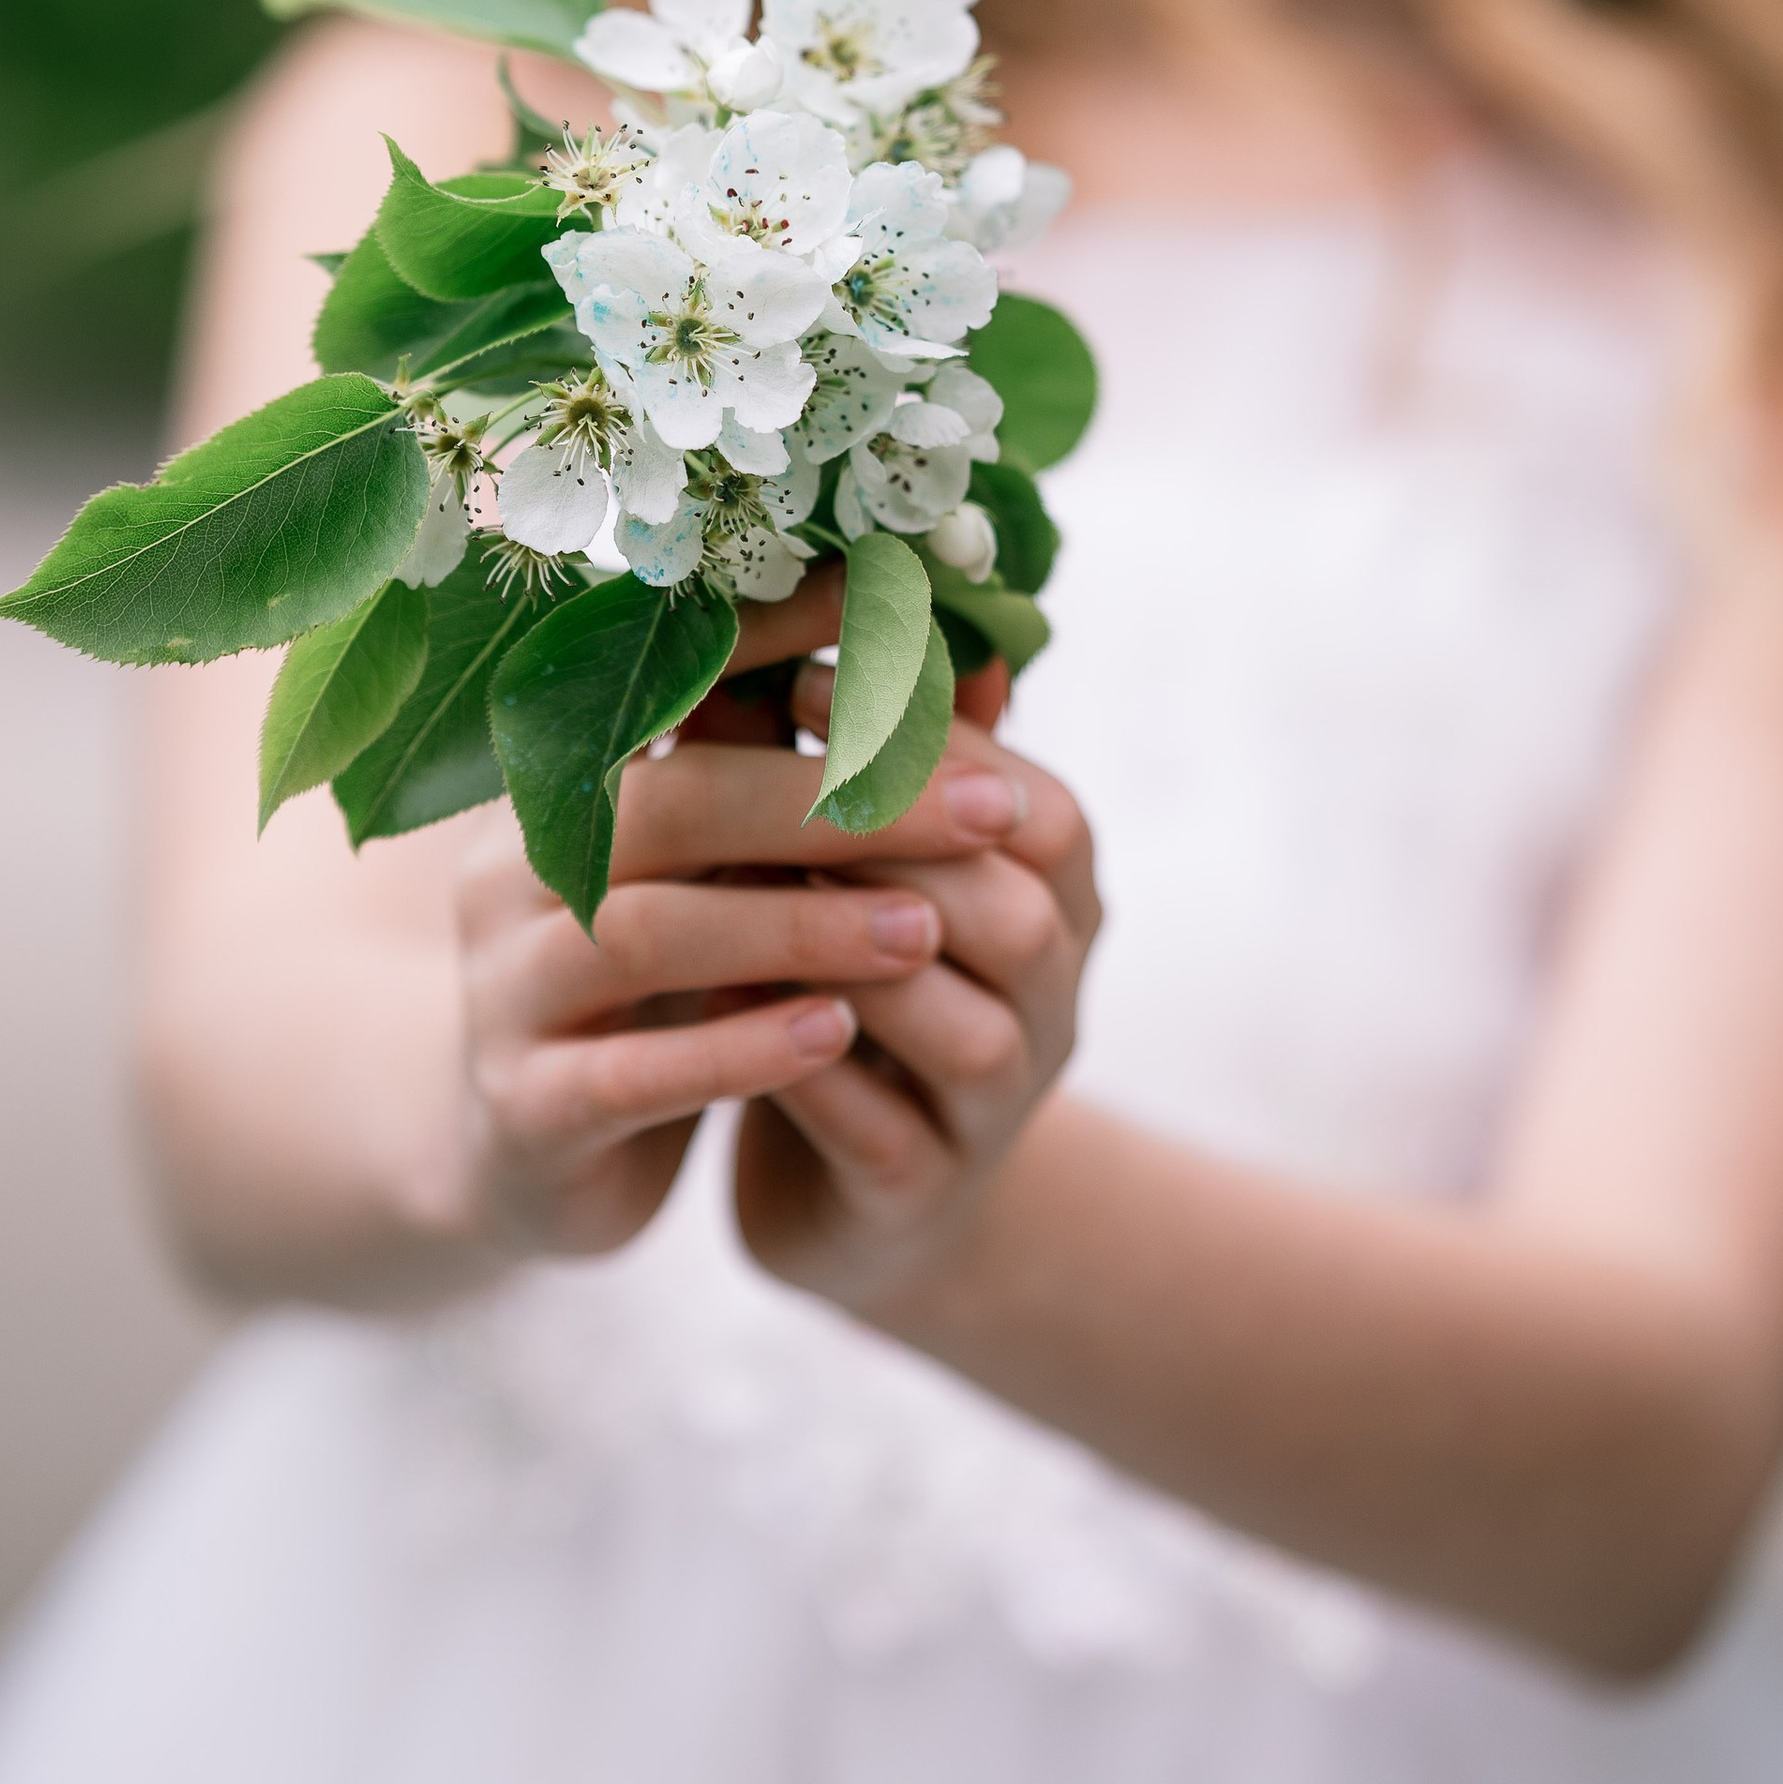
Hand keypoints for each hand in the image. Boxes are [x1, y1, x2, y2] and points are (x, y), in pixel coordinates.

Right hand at [446, 568, 983, 1263]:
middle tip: (980, 813)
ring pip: (646, 932)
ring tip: (923, 933)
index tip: (897, 612)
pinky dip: (741, 1048)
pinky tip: (837, 1034)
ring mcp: (507, 988)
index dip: (778, 640)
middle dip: (832, 803)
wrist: (531, 1153)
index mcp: (559, 782)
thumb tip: (989, 672)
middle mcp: (514, 868)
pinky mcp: (529, 1105)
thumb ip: (826, 777)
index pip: (663, 683)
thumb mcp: (729, 873)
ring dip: (797, 927)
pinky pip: (634, 1072)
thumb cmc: (658, 982)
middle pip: (671, 803)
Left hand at [730, 656, 1098, 1322]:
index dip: (920, 745)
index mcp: (1053, 894)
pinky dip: (807, 1073)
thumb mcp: (847, 851)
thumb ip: (837, 746)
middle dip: (886, 847)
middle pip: (1011, 910)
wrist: (854, 1182)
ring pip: (962, 1029)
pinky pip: (884, 1134)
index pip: (1032, 804)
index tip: (791, 686)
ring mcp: (999, 1109)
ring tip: (738, 903)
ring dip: (845, 961)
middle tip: (760, 792)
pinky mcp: (922, 1195)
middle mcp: (1055, 999)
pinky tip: (727, 1022)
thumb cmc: (842, 968)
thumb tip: (800, 588)